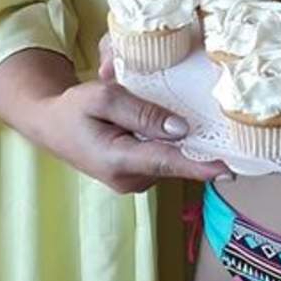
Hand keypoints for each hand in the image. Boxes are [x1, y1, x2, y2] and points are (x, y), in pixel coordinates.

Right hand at [39, 71, 228, 193]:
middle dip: (190, 138)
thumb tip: (181, 129)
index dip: (201, 167)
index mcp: (118, 160)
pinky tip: (157, 124)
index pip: (167, 162)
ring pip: (169, 158)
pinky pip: (162, 159)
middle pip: (174, 158)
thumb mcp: (103, 97)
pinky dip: (165, 142)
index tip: (229, 171)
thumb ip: (142, 112)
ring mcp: (134, 182)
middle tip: (201, 111)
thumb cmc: (74, 109)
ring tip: (157, 112)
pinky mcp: (138, 177)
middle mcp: (130, 179)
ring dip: (174, 138)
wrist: (51, 126)